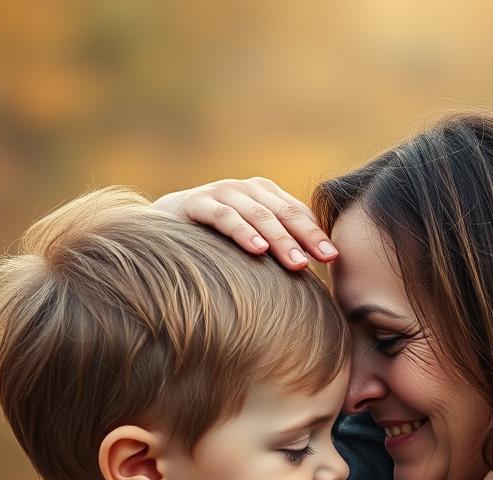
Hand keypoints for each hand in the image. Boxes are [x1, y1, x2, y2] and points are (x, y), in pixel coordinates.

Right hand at [152, 178, 338, 269]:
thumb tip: (317, 278)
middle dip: (306, 237)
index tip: (334, 260)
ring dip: (280, 239)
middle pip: (283, 213)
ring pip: (258, 215)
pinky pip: (223, 216)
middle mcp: (245, 189)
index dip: (316, 235)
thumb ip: (277, 250)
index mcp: (264, 195)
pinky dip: (242, 231)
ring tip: (297, 263)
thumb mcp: (249, 242)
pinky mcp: (195, 203)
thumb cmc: (213, 242)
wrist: (158, 230)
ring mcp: (220, 192)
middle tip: (325, 261)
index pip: (297, 214)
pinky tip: (257, 250)